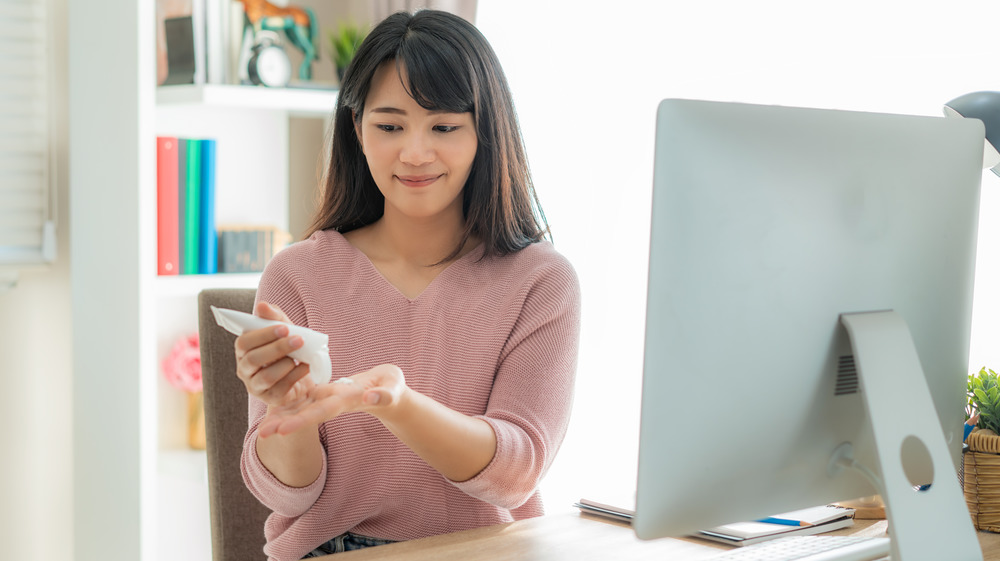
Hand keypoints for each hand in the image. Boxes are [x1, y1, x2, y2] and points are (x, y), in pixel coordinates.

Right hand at [234, 302, 313, 407]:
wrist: (303, 376)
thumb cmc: (289, 350)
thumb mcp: (284, 331)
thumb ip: (274, 318)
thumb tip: (262, 306)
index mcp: (244, 351)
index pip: (244, 342)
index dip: (263, 335)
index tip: (284, 327)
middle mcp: (245, 369)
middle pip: (254, 359)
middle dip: (277, 348)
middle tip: (298, 340)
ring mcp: (256, 386)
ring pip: (266, 376)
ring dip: (286, 364)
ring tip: (302, 356)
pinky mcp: (270, 398)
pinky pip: (281, 388)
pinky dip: (295, 375)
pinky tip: (306, 366)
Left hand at [257, 364, 406, 436]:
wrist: (388, 391)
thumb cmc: (392, 388)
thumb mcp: (392, 389)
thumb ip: (384, 394)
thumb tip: (372, 397)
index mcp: (347, 401)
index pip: (322, 411)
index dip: (303, 419)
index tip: (283, 430)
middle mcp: (333, 403)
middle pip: (306, 414)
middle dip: (285, 424)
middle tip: (262, 434)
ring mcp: (327, 400)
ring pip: (301, 410)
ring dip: (281, 419)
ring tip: (260, 431)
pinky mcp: (325, 394)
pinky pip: (303, 400)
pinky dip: (287, 405)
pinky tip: (270, 412)